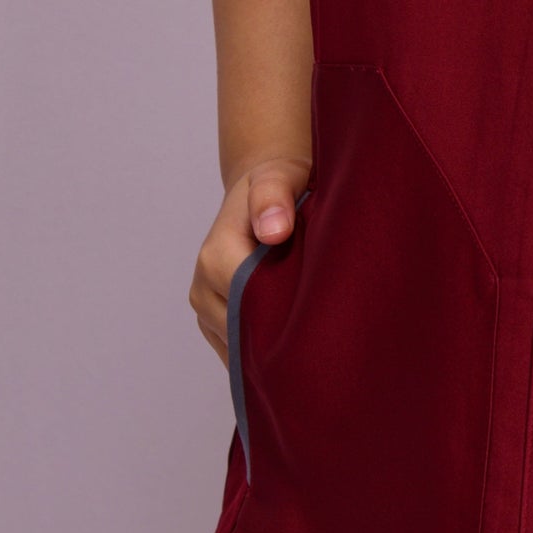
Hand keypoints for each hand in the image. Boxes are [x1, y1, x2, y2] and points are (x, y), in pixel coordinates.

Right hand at [189, 154, 309, 362]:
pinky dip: (267, 353)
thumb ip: (274, 196)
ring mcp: (207, 313)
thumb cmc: (277, 185)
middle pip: (247, 333)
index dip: (289, 310)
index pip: (250, 304)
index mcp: (215, 257)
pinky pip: (242, 356)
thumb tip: (274, 230)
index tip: (325, 308)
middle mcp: (203, 290)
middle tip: (328, 332)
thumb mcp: (280, 176)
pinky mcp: (217, 328)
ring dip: (276, 346)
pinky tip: (296, 341)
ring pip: (244, 350)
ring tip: (314, 333)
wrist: (262, 196)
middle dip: (285, 335)